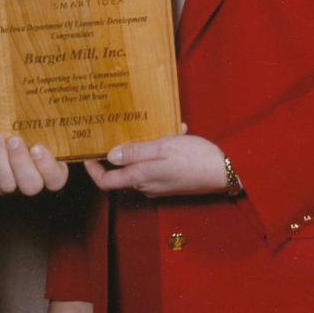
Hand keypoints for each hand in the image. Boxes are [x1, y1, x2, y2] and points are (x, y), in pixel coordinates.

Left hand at [0, 106, 68, 194]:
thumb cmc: (6, 117)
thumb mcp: (23, 113)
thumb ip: (35, 112)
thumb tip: (44, 93)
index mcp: (44, 164)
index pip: (56, 178)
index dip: (50, 169)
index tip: (38, 147)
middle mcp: (26, 178)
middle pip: (32, 186)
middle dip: (22, 163)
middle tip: (14, 140)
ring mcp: (5, 184)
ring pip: (7, 185)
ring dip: (0, 160)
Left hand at [83, 131, 229, 197]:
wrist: (225, 171)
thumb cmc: (194, 158)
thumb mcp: (162, 148)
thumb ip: (136, 152)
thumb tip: (110, 155)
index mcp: (141, 178)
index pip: (106, 182)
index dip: (93, 170)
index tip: (87, 154)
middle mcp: (147, 186)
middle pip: (123, 172)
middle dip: (120, 151)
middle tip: (119, 129)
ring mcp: (160, 185)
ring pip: (141, 165)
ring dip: (144, 145)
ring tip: (156, 126)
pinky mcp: (172, 180)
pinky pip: (157, 164)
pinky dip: (161, 148)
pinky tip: (176, 132)